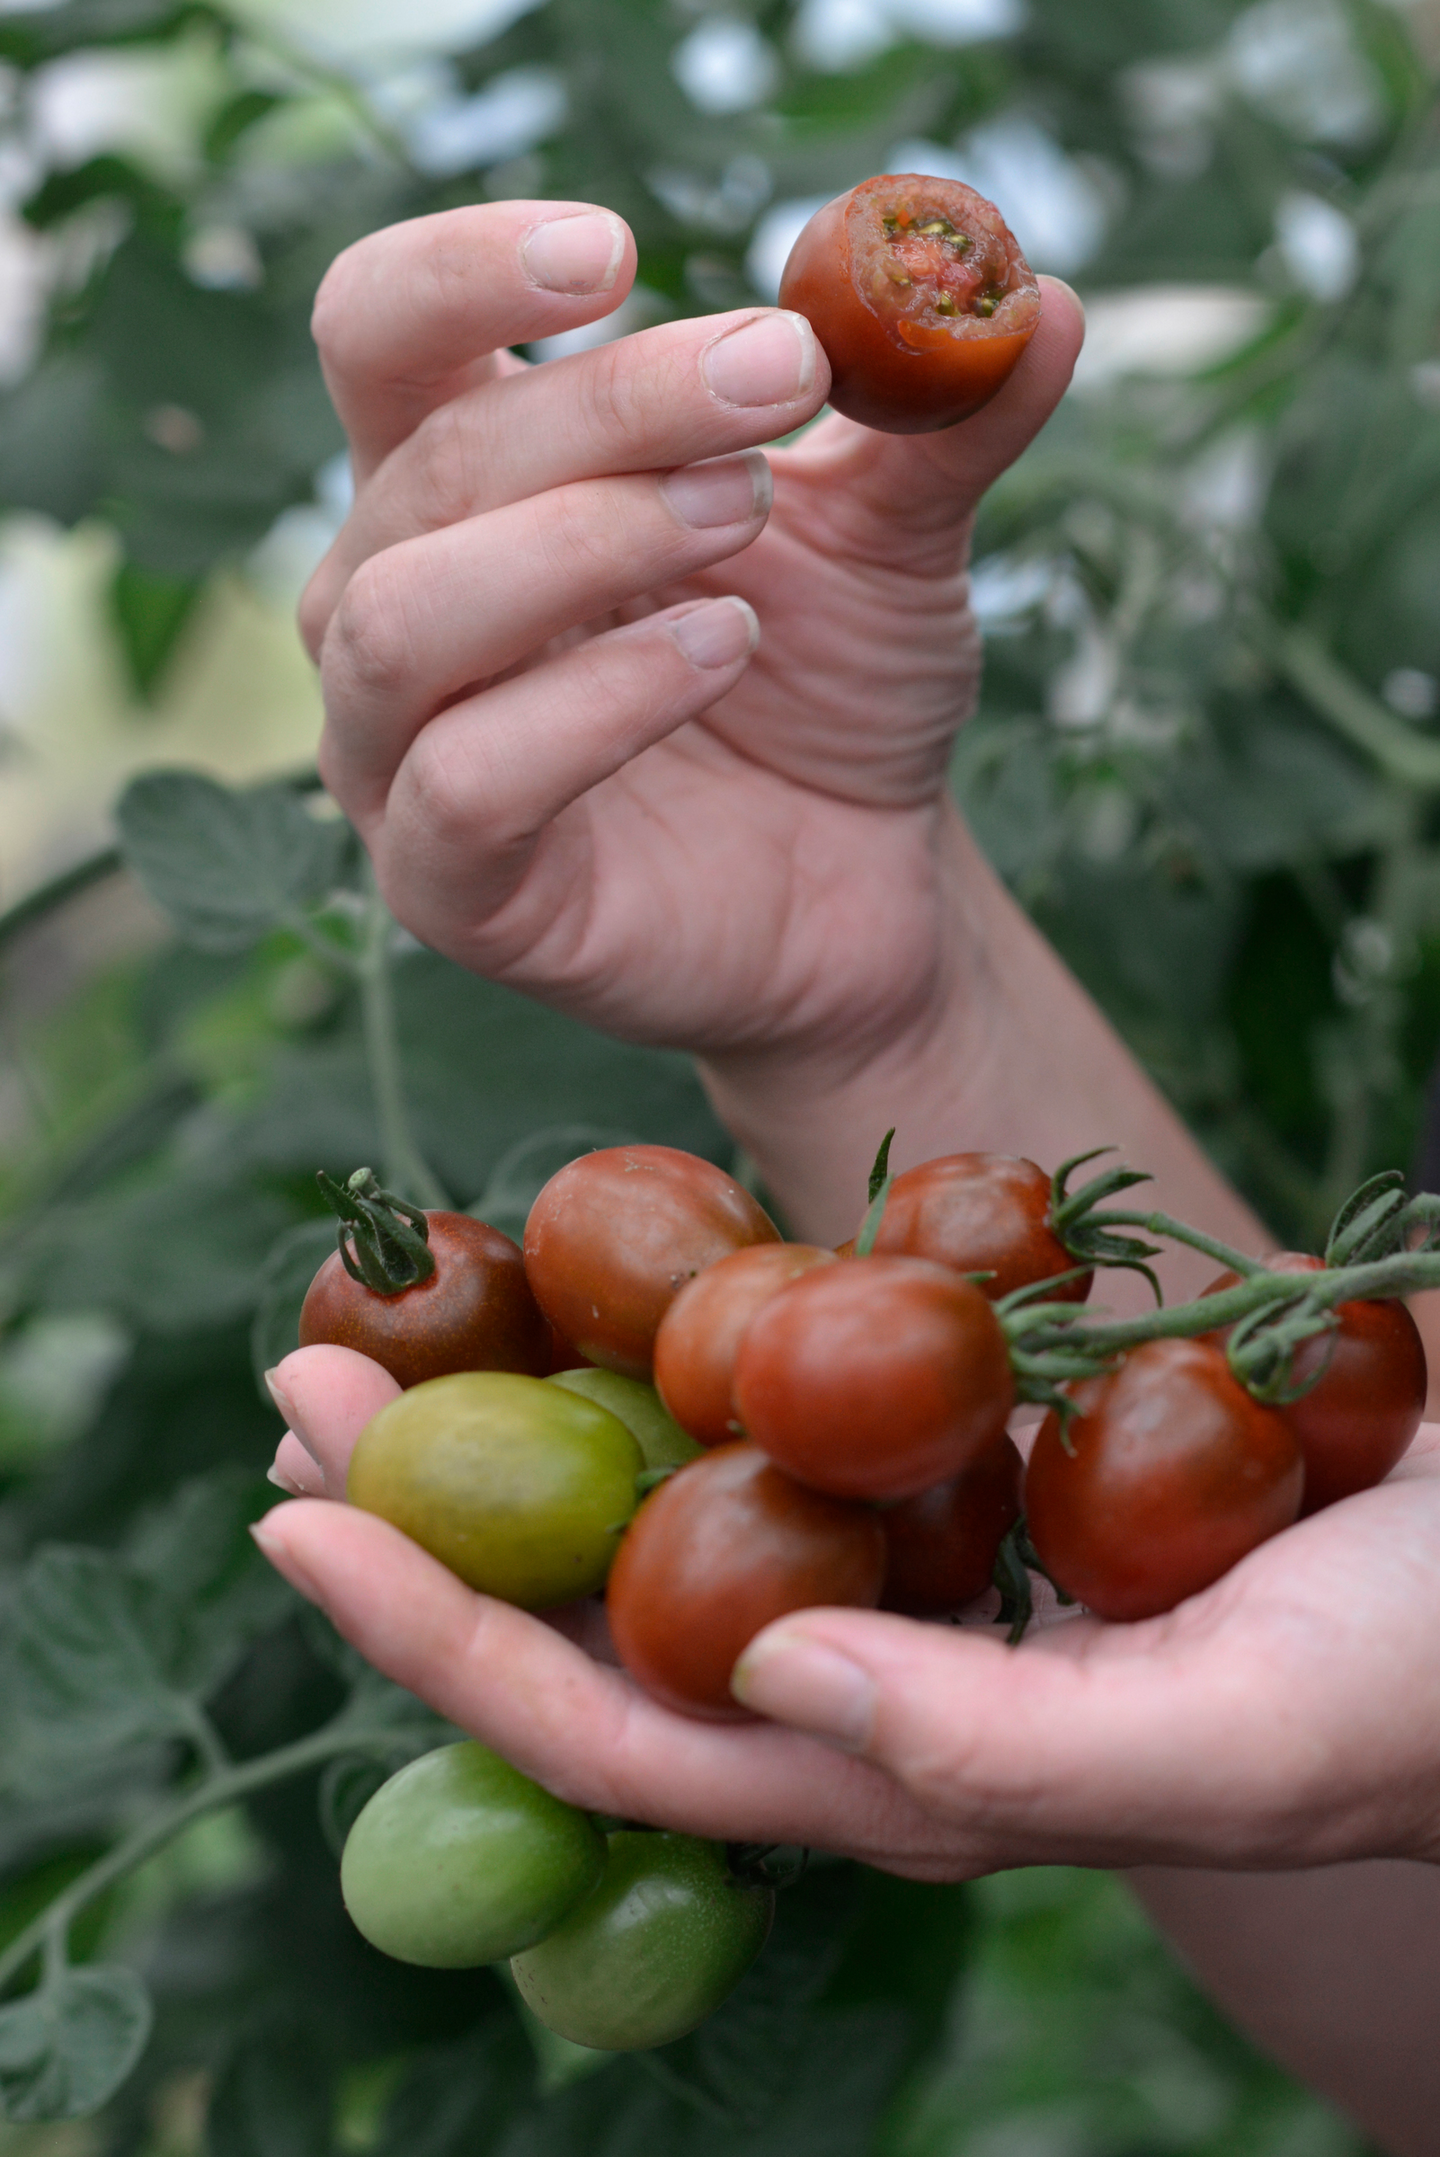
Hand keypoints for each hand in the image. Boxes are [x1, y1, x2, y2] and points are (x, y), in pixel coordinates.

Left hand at [260, 1344, 1439, 1873]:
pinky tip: (617, 1272)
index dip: (442, 1640)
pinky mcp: (961, 1468)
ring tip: (403, 1315)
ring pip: (670, 1497)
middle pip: (600, 1606)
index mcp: (897, 1772)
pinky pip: (776, 1410)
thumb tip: (762, 1675)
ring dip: (534, 1410)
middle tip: (302, 1377)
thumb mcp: (1225, 1734)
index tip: (299, 1518)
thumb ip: (990, 1744)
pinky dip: (678, 1343)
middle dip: (436, 1509)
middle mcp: (870, 1676)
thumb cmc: (1409, 1680)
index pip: (612, 1734)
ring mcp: (910, 1563)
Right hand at [302, 201, 1083, 1084]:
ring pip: (408, 616)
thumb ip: (940, 419)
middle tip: (780, 380)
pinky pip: (468, 780)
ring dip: (582, 543)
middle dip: (615, 407)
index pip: (380, 334)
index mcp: (462, 485)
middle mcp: (394, 603)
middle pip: (433, 460)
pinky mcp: (450, 890)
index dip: (463, 272)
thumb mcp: (893, 536)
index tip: (616, 252)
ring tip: (742, 531)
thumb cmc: (834, 691)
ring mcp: (400, 755)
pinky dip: (593, 704)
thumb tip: (1034, 294)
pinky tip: (718, 654)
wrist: (864, 880)